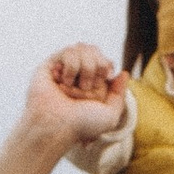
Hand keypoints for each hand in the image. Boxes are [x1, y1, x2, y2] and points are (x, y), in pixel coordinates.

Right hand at [0, 48, 129, 173]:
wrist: (57, 125)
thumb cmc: (81, 124)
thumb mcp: (110, 115)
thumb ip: (120, 94)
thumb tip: (123, 73)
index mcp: (92, 85)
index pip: (104, 60)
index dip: (106, 65)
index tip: (105, 76)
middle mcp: (77, 75)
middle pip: (94, 50)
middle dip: (96, 66)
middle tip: (87, 87)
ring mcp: (64, 69)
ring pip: (82, 48)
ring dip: (84, 69)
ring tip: (72, 87)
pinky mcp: (51, 64)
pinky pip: (69, 51)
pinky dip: (71, 67)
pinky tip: (62, 81)